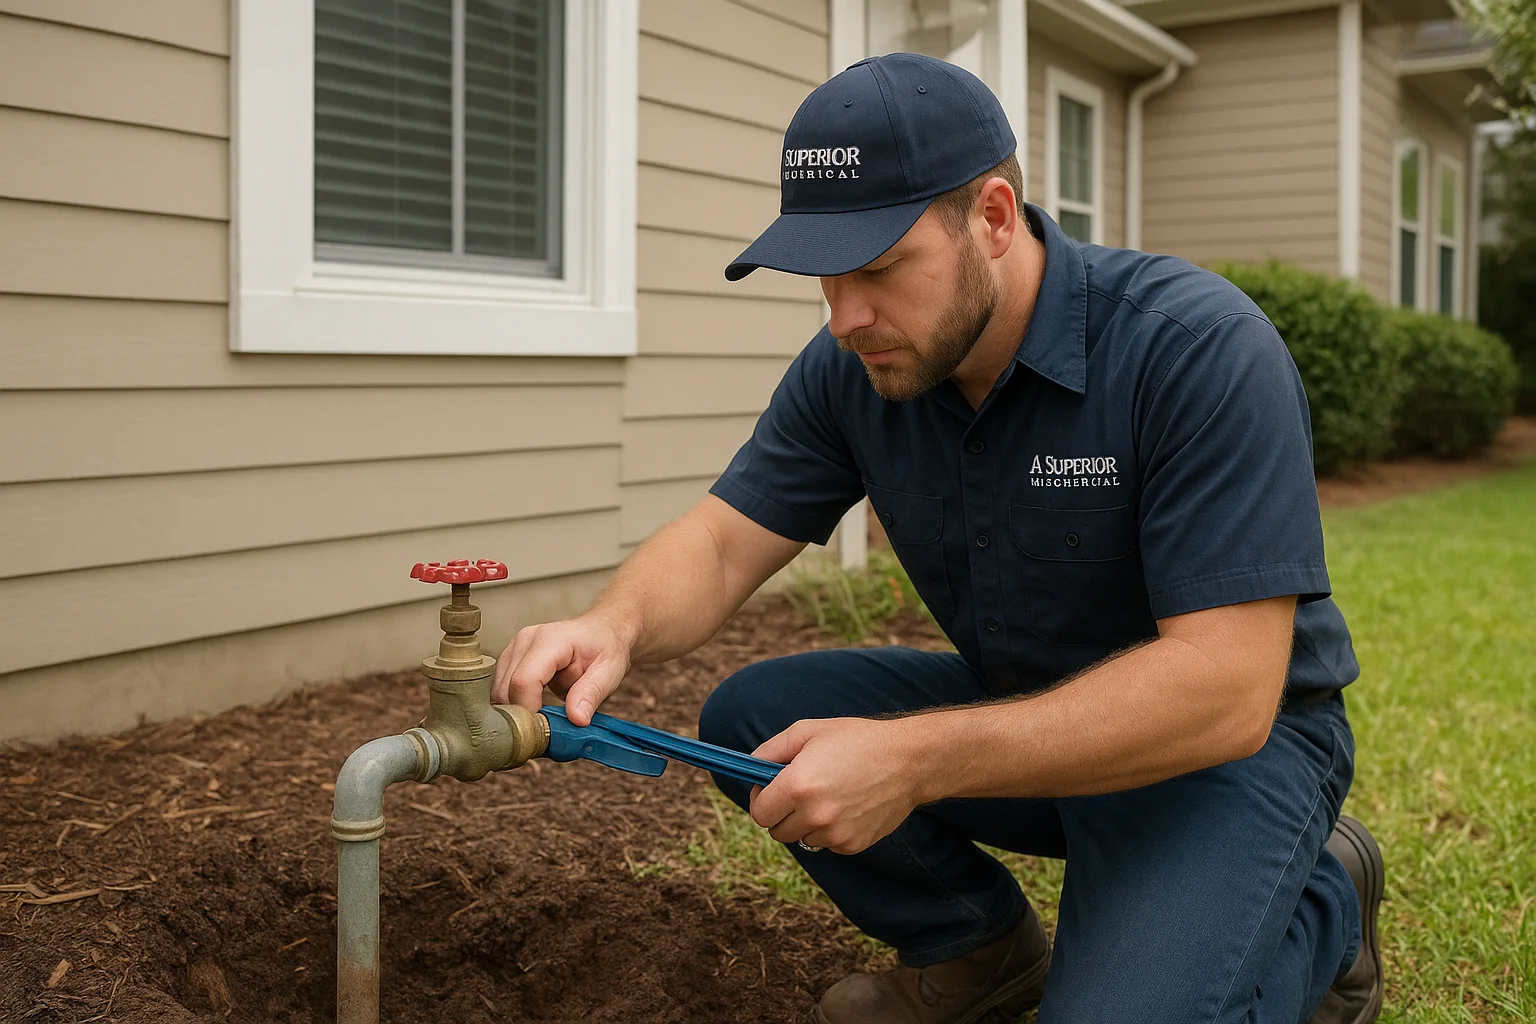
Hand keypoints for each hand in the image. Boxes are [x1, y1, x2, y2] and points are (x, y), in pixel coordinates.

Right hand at [491, 615, 634, 725]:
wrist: (601, 632)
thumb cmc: (606, 647)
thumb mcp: (609, 671)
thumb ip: (591, 694)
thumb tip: (576, 719)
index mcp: (550, 640)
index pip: (524, 681)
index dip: (529, 711)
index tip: (543, 732)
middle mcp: (525, 640)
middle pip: (506, 689)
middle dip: (523, 716)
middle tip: (547, 730)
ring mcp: (514, 648)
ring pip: (499, 693)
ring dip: (517, 711)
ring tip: (544, 717)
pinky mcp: (509, 659)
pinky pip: (502, 690)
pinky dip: (515, 705)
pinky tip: (535, 708)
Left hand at [747, 717, 926, 855]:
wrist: (908, 761)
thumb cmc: (857, 740)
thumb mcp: (808, 732)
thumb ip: (771, 750)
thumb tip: (750, 767)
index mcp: (797, 786)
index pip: (759, 813)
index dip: (762, 800)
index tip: (770, 790)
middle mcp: (814, 815)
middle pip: (777, 831)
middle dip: (781, 813)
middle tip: (799, 792)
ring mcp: (834, 834)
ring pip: (802, 838)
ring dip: (807, 822)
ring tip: (830, 795)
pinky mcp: (852, 845)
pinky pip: (827, 844)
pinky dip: (830, 830)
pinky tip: (848, 806)